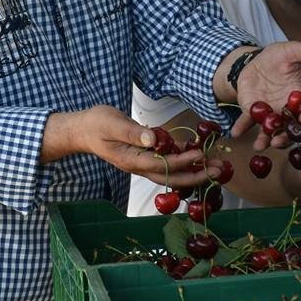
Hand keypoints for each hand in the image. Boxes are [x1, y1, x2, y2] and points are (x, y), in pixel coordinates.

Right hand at [70, 105, 222, 188]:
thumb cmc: (95, 124)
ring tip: (215, 166)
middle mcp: (137, 167)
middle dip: (195, 175)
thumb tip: (153, 139)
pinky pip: (166, 164)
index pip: (160, 164)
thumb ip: (132, 131)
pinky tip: (197, 155)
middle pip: (170, 176)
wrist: (82, 131)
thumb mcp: (111, 123)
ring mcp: (141, 164)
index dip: (181, 161)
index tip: (199, 155)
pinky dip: (182, 162)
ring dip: (193, 171)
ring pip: (170, 173)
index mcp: (130, 160)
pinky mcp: (144, 157)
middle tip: (218, 170)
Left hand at [231, 40, 300, 149]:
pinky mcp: (252, 112)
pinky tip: (235, 132)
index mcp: (300, 97)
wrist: (254, 60)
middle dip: (285, 137)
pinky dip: (241, 128)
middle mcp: (286, 110)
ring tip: (260, 145)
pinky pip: (247, 122)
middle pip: (290, 128)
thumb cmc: (277, 58)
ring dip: (265, 139)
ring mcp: (269, 114)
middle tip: (278, 141)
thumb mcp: (291, 51)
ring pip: (269, 130)